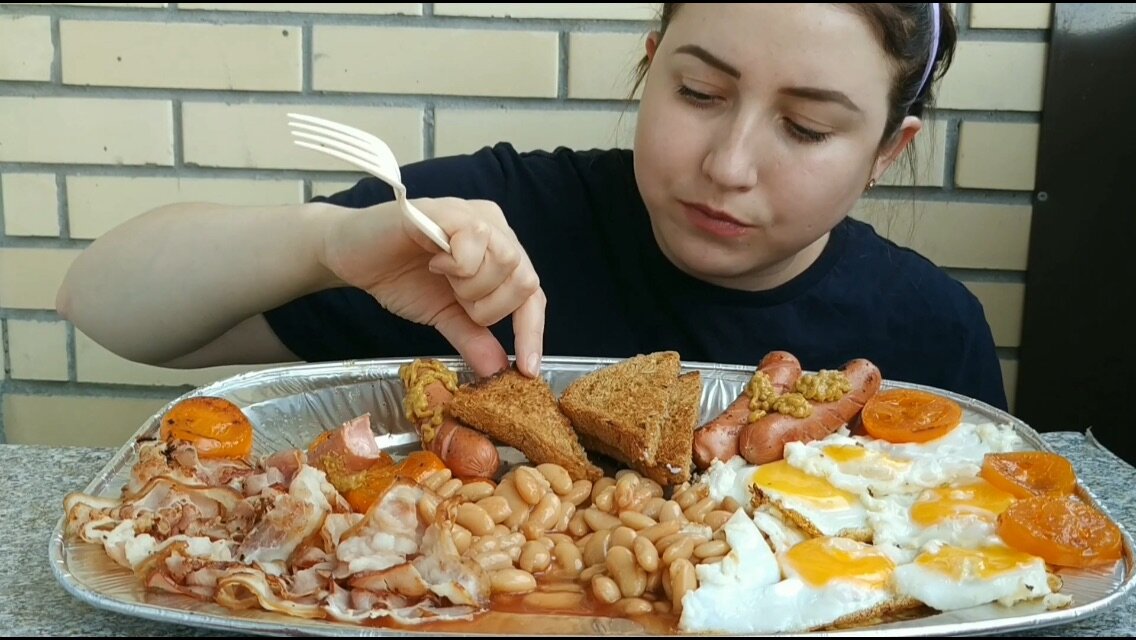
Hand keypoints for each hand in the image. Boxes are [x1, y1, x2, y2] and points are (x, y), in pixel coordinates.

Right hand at [320, 197, 545, 377]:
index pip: (532, 294)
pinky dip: (457, 263)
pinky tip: (433, 260)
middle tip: (456, 299)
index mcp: (500, 251)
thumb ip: (472, 338)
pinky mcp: (448, 210)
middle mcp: (495, 227)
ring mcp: (473, 215)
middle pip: (525, 280)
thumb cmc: (399, 276)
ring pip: (507, 261)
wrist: (349, 255)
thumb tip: (498, 370)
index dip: (531, 332)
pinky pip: (476, 241)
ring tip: (441, 276)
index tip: (526, 369)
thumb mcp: (443, 316)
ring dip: (472, 285)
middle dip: (489, 306)